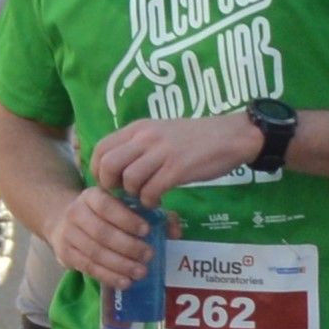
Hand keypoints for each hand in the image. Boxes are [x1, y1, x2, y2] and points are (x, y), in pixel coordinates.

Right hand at [49, 187, 160, 287]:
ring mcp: (68, 234)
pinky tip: (125, 282)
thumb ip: (152, 215)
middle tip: (149, 256)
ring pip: (95, 253)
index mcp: (92, 196)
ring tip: (140, 273)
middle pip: (102, 233)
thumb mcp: (123, 206)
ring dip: (120, 265)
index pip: (107, 206)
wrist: (65, 221)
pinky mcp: (65, 254)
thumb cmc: (105, 215)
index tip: (146, 231)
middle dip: (128, 247)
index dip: (127, 219)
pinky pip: (88, 268)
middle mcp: (76, 213)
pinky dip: (108, 276)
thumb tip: (175, 231)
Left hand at [89, 110, 264, 205]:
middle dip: (110, 185)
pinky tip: (158, 199)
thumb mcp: (160, 133)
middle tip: (123, 193)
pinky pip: (151, 190)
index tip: (109, 182)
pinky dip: (150, 200)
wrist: (231, 136)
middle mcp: (146, 137)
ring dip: (134, 194)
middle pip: (108, 164)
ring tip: (146, 195)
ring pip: (129, 179)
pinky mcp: (178, 168)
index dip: (98, 170)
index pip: (101, 147)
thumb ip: (138, 147)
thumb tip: (117, 169)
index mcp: (138, 128)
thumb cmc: (195, 138)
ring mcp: (162, 152)